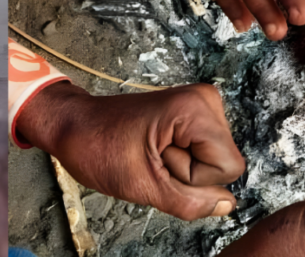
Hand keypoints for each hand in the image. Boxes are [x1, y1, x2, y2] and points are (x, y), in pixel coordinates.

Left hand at [16, 82, 244, 220]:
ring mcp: (201, 104)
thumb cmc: (98, 146)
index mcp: (196, 109)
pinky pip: (205, 151)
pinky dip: (182, 158)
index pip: (228, 167)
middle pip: (224, 161)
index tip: (159, 163)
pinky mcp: (194, 112)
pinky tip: (157, 149)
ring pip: (216, 159)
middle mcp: (206, 99)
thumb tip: (227, 205)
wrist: (76, 124)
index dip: (194, 179)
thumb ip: (190, 202)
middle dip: (189, 172)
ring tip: (152, 153)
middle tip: (152, 158)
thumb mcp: (143, 185)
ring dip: (184, 166)